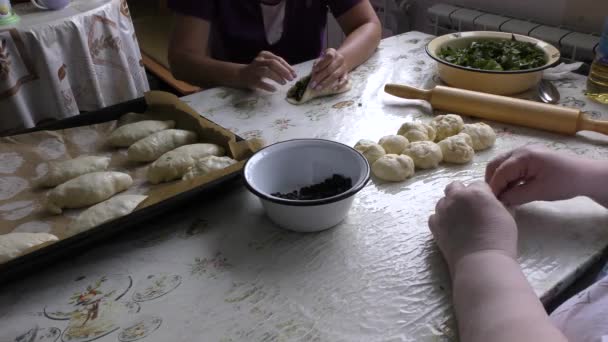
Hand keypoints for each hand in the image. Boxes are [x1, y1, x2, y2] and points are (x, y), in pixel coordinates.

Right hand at [238, 51, 295, 91]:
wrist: (242, 74)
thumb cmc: (259, 69)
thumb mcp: (268, 64)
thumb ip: (279, 67)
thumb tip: (293, 74)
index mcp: (265, 54)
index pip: (278, 59)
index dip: (287, 67)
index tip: (294, 74)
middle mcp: (259, 60)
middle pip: (273, 63)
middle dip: (283, 71)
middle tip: (291, 79)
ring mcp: (254, 69)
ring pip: (267, 71)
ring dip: (277, 77)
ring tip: (284, 83)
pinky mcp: (251, 79)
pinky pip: (260, 83)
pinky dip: (268, 86)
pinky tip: (274, 89)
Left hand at [310, 48, 347, 90]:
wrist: (338, 61)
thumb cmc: (326, 61)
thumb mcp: (320, 59)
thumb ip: (317, 64)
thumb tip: (314, 74)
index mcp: (332, 52)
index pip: (328, 57)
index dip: (322, 64)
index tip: (315, 70)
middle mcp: (339, 58)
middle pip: (330, 68)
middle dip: (320, 77)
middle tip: (313, 84)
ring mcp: (343, 66)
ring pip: (335, 75)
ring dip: (326, 83)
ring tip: (318, 88)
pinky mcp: (346, 74)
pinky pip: (345, 80)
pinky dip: (339, 85)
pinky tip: (333, 89)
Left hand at [429, 181, 517, 273]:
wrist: (481, 261)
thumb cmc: (499, 239)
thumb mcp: (507, 216)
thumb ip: (497, 204)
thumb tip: (494, 202)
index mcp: (476, 192)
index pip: (478, 184)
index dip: (483, 194)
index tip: (486, 204)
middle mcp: (456, 197)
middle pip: (455, 187)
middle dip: (462, 193)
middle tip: (470, 209)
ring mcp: (442, 211)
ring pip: (443, 200)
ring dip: (450, 206)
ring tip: (459, 220)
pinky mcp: (434, 225)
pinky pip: (435, 216)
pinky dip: (441, 220)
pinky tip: (450, 229)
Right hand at [485, 145, 600, 205]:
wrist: (585, 176)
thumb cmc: (563, 183)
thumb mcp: (538, 192)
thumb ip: (515, 195)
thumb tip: (499, 200)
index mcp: (523, 156)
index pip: (500, 172)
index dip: (493, 187)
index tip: (491, 202)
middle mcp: (521, 149)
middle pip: (496, 164)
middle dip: (492, 181)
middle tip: (493, 198)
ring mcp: (525, 151)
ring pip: (502, 164)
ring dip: (499, 178)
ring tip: (501, 195)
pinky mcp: (529, 156)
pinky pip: (511, 164)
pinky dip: (507, 176)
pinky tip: (511, 188)